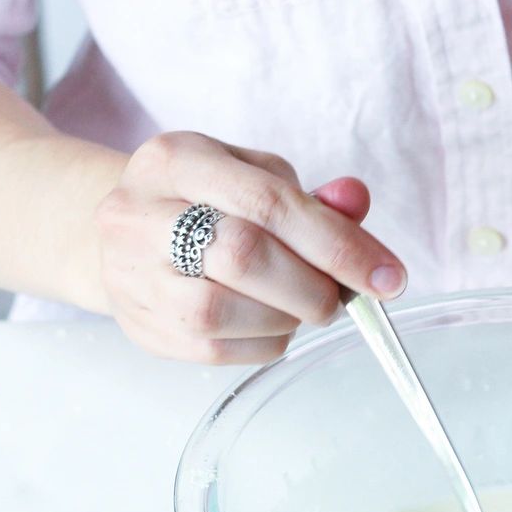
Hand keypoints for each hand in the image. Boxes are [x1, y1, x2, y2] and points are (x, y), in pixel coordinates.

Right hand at [94, 131, 404, 363]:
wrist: (123, 234)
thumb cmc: (204, 202)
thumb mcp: (255, 177)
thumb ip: (311, 197)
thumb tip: (356, 202)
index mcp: (175, 160)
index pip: (268, 202)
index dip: (337, 244)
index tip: (388, 275)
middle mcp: (139, 213)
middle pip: (242, 256)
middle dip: (312, 285)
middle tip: (339, 296)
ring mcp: (131, 274)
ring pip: (221, 310)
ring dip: (286, 317)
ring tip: (300, 304)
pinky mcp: (140, 326)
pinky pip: (215, 350)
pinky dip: (264, 342)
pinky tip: (273, 323)